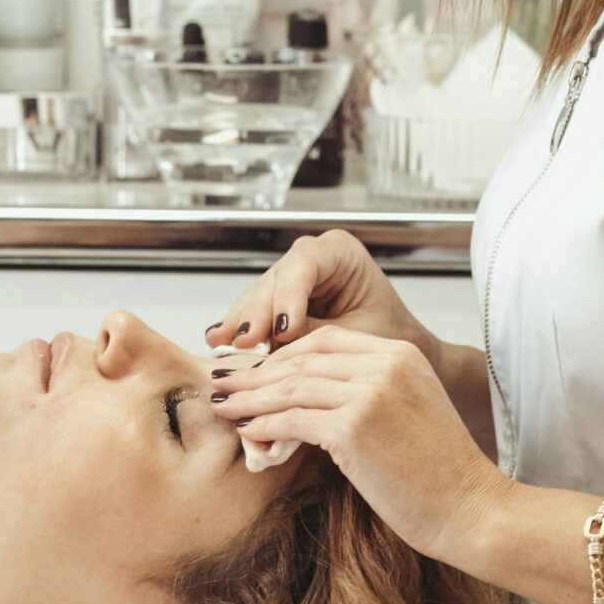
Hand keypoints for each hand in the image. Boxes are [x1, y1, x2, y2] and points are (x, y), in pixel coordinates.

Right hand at [206, 230, 439, 363]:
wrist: (386, 351)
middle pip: (275, 279)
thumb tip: (276, 344)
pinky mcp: (278, 298)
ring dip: (242, 322)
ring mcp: (292, 276)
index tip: (283, 329)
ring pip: (260, 295)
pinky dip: (240, 327)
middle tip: (246, 340)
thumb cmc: (383, 335)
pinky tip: (218, 338)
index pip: (305, 264)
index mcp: (341, 252)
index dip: (288, 296)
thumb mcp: (355, 335)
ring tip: (221, 342)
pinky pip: (256, 310)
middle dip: (258, 312)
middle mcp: (312, 257)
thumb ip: (315, 334)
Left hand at [210, 325, 508, 563]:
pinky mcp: (354, 427)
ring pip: (290, 387)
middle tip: (223, 384)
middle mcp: (385, 365)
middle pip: (301, 360)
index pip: (325, 341)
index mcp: (401, 354)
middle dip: (256, 373)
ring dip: (250, 398)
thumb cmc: (439, 476)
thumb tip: (309, 405)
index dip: (283, 355)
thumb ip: (366, 396)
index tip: (255, 371)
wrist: (471, 510)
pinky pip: (292, 419)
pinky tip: (246, 432)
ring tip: (222, 406)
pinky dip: (262, 425)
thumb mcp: (408, 415)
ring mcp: (370, 393)